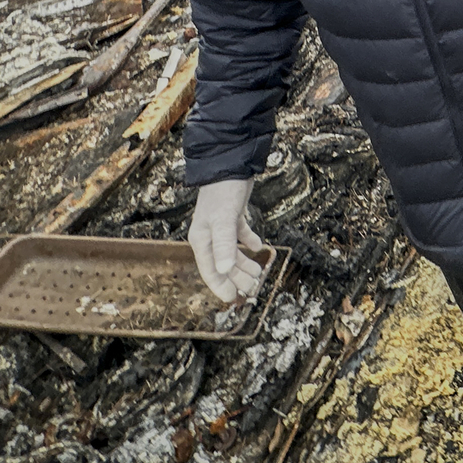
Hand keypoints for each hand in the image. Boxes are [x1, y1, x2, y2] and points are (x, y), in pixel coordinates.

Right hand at [188, 179, 264, 303]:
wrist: (229, 163)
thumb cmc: (222, 191)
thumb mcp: (224, 219)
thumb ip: (225, 244)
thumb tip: (225, 270)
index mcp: (203, 239)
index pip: (211, 270)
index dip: (221, 286)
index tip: (232, 298)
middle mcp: (210, 235)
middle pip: (223, 263)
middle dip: (237, 277)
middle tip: (252, 289)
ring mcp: (221, 226)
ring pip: (233, 251)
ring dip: (245, 263)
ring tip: (258, 272)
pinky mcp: (232, 215)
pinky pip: (240, 234)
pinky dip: (249, 241)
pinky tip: (259, 246)